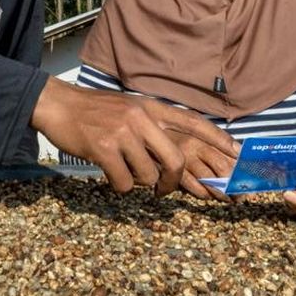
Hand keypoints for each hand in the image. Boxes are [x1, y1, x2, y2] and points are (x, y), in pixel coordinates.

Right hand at [31, 77, 237, 194]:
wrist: (58, 105)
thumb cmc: (94, 112)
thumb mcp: (129, 109)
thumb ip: (151, 126)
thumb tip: (171, 155)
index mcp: (151, 107)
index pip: (192, 122)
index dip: (217, 138)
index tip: (237, 151)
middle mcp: (141, 117)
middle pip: (175, 158)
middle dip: (172, 181)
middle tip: (163, 190)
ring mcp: (123, 132)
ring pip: (148, 175)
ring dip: (137, 182)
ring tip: (122, 169)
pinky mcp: (104, 148)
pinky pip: (124, 182)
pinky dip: (118, 185)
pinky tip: (108, 172)